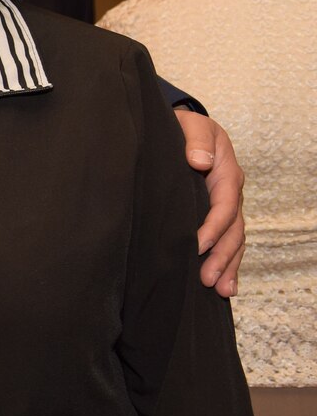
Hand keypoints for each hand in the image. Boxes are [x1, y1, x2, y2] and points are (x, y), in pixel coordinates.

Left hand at [176, 110, 244, 295]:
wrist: (182, 127)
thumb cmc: (184, 126)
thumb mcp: (191, 125)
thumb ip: (196, 140)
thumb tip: (200, 161)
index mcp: (225, 173)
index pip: (224, 206)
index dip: (212, 227)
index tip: (196, 246)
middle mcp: (229, 192)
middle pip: (233, 230)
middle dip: (223, 256)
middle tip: (209, 280)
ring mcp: (225, 205)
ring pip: (233, 239)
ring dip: (228, 265)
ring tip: (221, 290)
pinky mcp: (215, 214)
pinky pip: (226, 240)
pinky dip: (226, 261)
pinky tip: (223, 284)